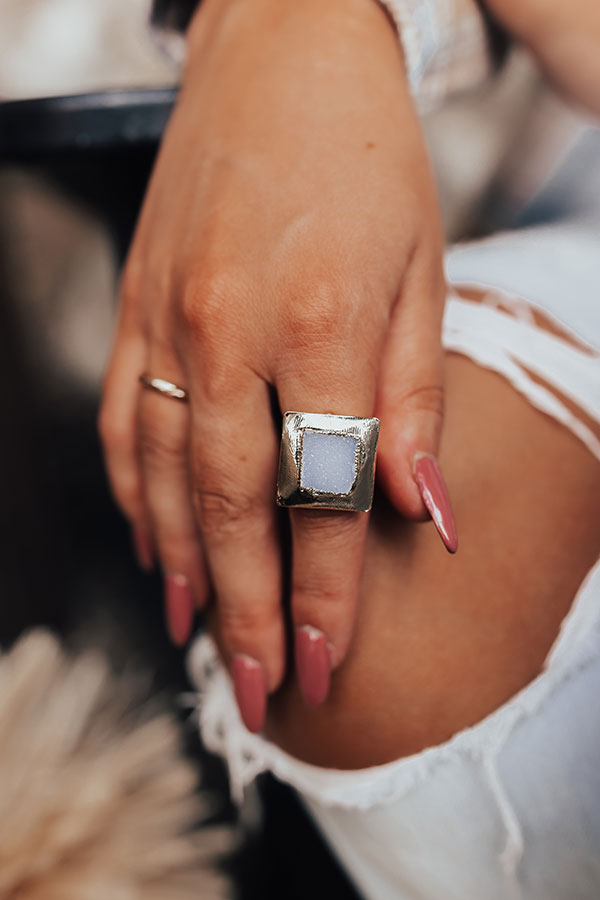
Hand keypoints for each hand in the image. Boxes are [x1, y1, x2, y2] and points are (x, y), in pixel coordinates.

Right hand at [99, 0, 451, 731]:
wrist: (280, 52)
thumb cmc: (365, 159)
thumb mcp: (422, 273)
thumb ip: (416, 404)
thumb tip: (426, 516)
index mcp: (317, 320)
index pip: (324, 493)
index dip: (325, 591)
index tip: (327, 662)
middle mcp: (227, 327)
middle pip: (235, 504)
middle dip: (246, 609)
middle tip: (252, 689)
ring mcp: (167, 316)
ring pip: (166, 473)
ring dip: (184, 565)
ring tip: (199, 635)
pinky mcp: (137, 303)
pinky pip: (125, 418)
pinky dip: (137, 492)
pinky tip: (153, 539)